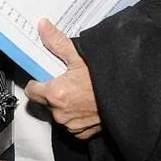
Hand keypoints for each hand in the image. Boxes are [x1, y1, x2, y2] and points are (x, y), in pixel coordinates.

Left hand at [24, 19, 101, 140]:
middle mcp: (60, 113)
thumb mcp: (80, 56)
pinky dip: (76, 115)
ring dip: (64, 105)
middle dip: (52, 92)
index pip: (31, 90)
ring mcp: (70, 125)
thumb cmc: (105, 78)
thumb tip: (43, 26)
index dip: (37, 81)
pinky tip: (86, 104)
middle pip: (45, 101)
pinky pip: (72, 124)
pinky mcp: (81, 133)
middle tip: (66, 80)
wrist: (128, 97)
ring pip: (58, 113)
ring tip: (79, 92)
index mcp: (55, 94)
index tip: (45, 76)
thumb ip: (57, 42)